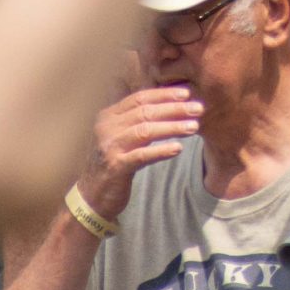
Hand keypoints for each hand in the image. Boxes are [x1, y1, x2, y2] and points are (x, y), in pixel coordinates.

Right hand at [80, 84, 204, 215]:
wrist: (92, 196)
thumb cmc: (113, 163)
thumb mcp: (121, 136)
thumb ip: (137, 120)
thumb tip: (170, 105)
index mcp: (109, 115)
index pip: (140, 98)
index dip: (164, 95)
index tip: (187, 94)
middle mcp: (107, 127)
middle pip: (145, 112)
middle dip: (174, 109)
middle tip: (198, 108)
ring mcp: (109, 146)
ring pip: (145, 131)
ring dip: (172, 127)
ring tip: (194, 127)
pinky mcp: (115, 166)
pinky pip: (142, 156)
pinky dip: (161, 151)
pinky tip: (178, 148)